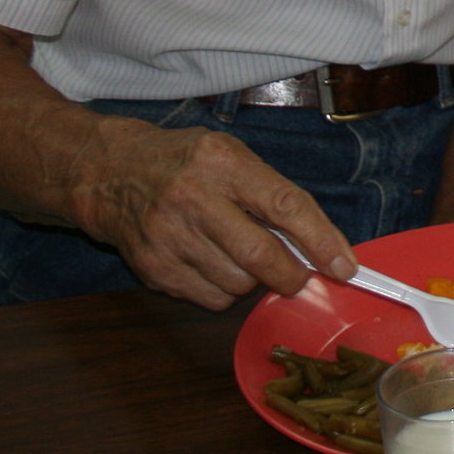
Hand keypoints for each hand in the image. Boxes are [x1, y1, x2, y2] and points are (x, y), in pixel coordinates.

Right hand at [67, 119, 353, 310]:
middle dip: (292, 277)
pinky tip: (212, 265)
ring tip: (240, 256)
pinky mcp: (153, 268)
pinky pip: (209, 298)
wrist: (108, 172)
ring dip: (253, 281)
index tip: (345, 267)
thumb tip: (316, 243)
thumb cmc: (183, 162)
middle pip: (261, 256)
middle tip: (301, 278)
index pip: (286, 206)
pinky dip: (224, 291)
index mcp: (223, 163)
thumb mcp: (229, 155)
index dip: (321, 241)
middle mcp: (195, 199)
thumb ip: (270, 193)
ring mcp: (170, 236)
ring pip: (237, 283)